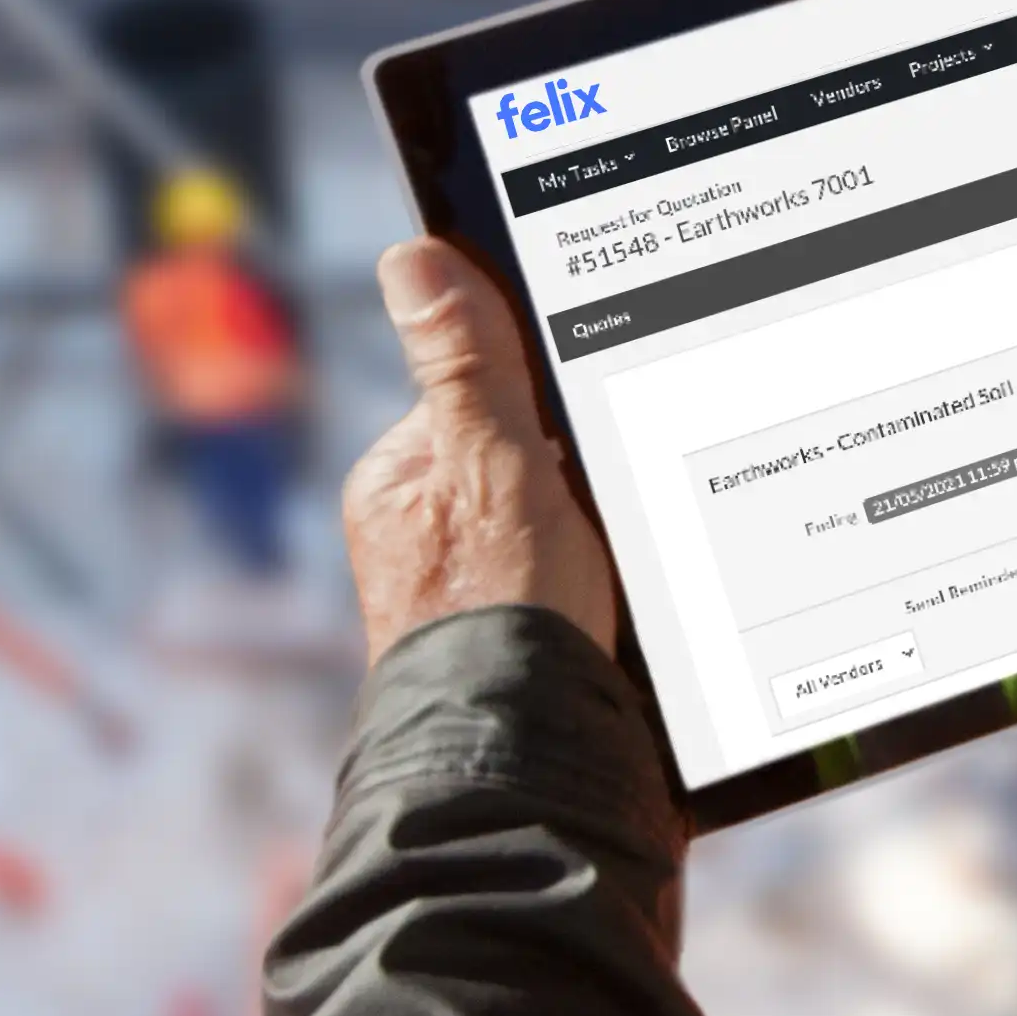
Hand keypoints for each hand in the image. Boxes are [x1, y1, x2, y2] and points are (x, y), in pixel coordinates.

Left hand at [344, 242, 619, 661]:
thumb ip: (465, 364)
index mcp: (395, 482)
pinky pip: (573, 578)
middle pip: (523, 455)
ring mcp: (466, 589)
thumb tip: (414, 257)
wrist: (527, 758)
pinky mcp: (515, 636)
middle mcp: (419, 536)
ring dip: (597, 533)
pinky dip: (605, 584)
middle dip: (575, 475)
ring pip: (556, 519)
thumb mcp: (494, 465)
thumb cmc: (502, 613)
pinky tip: (621, 604)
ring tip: (611, 566)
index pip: (479, 393)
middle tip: (601, 509)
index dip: (541, 404)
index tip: (579, 435)